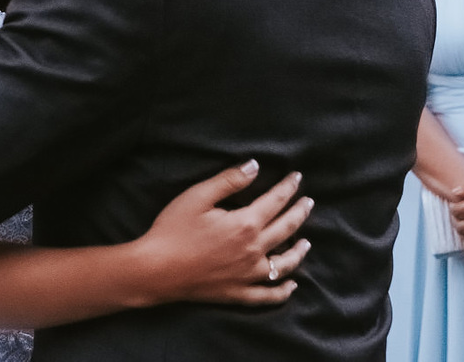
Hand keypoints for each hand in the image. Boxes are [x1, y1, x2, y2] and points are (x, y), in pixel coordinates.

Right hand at [134, 161, 312, 306]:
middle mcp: (254, 251)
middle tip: (308, 202)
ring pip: (284, 264)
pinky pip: (268, 295)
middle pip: (286, 229)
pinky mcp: (238, 293)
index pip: (275, 201)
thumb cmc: (173, 229)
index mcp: (245, 224)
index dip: (288, 188)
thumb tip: (255, 167)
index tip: (297, 178)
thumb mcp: (198, 196)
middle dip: (300, 213)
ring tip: (307, 242)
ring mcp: (248, 275)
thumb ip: (229, 180)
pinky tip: (292, 285)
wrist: (156, 270)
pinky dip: (283, 291)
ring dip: (299, 251)